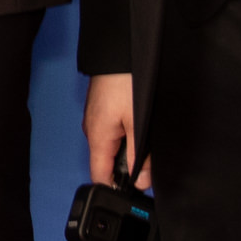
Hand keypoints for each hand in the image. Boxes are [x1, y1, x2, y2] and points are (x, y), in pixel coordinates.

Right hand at [85, 72, 150, 192]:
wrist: (119, 52)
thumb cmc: (125, 81)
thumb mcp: (138, 123)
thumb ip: (140, 155)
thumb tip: (141, 182)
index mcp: (98, 138)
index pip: (100, 177)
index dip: (117, 188)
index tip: (137, 188)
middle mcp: (92, 130)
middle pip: (107, 162)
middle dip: (128, 166)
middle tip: (148, 154)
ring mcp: (95, 119)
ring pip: (111, 146)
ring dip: (128, 147)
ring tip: (144, 133)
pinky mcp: (101, 109)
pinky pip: (112, 130)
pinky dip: (125, 132)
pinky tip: (137, 121)